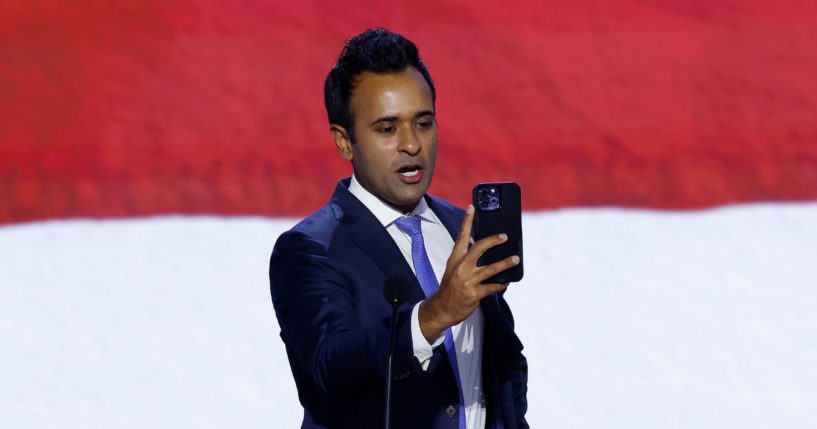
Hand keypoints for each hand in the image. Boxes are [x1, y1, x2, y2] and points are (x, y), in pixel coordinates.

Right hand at [418, 205, 519, 341]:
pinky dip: (500, 284)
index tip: (472, 207)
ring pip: (490, 269)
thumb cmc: (450, 287)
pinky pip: (492, 287)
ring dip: (505, 263)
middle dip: (493, 241)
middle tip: (504, 237)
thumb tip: (482, 246)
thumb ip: (465, 258)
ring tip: (515, 259)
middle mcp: (461, 267)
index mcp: (455, 259)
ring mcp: (467, 281)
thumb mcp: (453, 269)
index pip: (461, 236)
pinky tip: (506, 282)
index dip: (467, 221)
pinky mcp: (474, 294)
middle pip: (479, 248)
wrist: (441, 309)